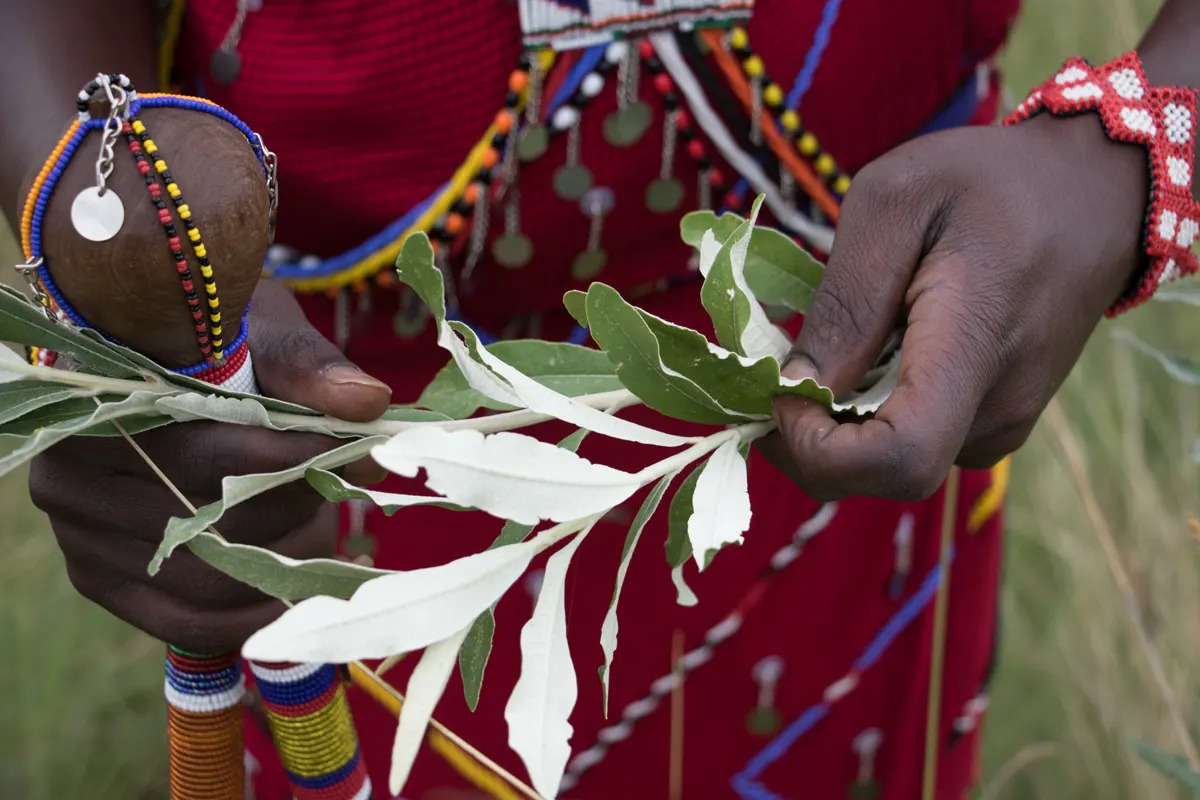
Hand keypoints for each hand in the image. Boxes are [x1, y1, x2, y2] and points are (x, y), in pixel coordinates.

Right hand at [29, 281, 391, 652]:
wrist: (168, 366)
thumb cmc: (219, 346)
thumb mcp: (261, 338)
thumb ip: (309, 369)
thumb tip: (369, 403)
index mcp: (99, 410)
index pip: (209, 453)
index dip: (292, 457)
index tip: (352, 449)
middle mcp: (69, 480)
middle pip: (212, 523)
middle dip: (297, 509)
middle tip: (345, 485)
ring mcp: (81, 540)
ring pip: (208, 581)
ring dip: (285, 563)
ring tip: (324, 524)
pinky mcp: (103, 583)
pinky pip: (189, 622)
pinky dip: (256, 613)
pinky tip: (302, 589)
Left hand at [761, 114, 1146, 500]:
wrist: (1093, 193)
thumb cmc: (987, 182)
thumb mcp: (895, 201)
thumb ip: (846, 301)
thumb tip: (795, 388)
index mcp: (976, 344)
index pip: (899, 457)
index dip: (819, 449)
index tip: (779, 394)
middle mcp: (998, 406)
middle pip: (880, 475)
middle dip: (807, 439)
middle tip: (772, 373)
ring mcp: (1004, 424)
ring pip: (890, 463)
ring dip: (837, 423)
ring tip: (837, 344)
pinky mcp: (998, 423)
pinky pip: (915, 443)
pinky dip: (870, 415)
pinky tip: (874, 355)